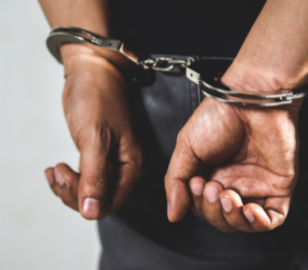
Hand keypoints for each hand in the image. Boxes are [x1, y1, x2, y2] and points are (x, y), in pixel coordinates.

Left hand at [43, 43, 142, 219]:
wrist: (92, 71)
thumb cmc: (98, 98)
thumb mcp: (95, 139)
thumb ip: (95, 177)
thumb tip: (92, 211)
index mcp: (132, 165)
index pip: (110, 203)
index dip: (85, 199)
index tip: (65, 178)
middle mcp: (125, 167)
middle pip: (99, 201)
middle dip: (73, 192)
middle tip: (57, 172)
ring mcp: (112, 162)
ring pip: (89, 192)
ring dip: (66, 187)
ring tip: (53, 170)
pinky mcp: (99, 156)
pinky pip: (84, 179)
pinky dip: (67, 178)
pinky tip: (56, 168)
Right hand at [164, 90, 301, 232]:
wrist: (250, 99)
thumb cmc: (219, 116)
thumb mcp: (186, 148)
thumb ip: (176, 182)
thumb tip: (173, 215)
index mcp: (213, 176)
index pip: (203, 209)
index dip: (197, 205)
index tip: (196, 182)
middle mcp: (236, 183)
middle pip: (222, 219)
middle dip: (212, 211)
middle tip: (210, 186)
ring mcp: (259, 185)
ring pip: (246, 223)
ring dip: (233, 219)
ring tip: (227, 196)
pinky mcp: (280, 185)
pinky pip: (275, 218)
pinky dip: (260, 223)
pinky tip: (248, 210)